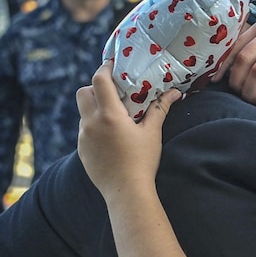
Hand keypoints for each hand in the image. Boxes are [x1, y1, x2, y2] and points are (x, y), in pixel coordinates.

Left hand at [76, 63, 180, 199]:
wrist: (126, 191)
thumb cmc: (142, 160)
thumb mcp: (152, 133)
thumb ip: (159, 109)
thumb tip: (174, 93)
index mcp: (109, 115)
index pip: (99, 80)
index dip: (104, 69)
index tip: (113, 65)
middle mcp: (91, 122)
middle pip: (83, 92)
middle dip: (95, 87)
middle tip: (112, 91)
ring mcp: (83, 137)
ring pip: (83, 112)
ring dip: (95, 107)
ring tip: (114, 116)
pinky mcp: (81, 150)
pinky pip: (84, 129)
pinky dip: (94, 126)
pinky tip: (110, 137)